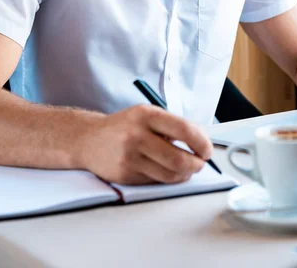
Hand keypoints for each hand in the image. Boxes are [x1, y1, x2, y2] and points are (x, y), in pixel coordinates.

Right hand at [78, 104, 212, 184]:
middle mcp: (137, 135)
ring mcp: (130, 156)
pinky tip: (166, 170)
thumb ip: (171, 125)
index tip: (207, 149)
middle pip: (179, 158)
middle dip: (196, 164)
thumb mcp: (146, 115)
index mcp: (146, 115)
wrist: (88, 139)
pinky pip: (155, 181)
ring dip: (184, 175)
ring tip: (186, 169)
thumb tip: (201, 140)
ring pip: (169, 174)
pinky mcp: (125, 174)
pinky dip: (167, 178)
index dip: (201, 143)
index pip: (184, 130)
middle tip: (200, 163)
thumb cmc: (123, 126)